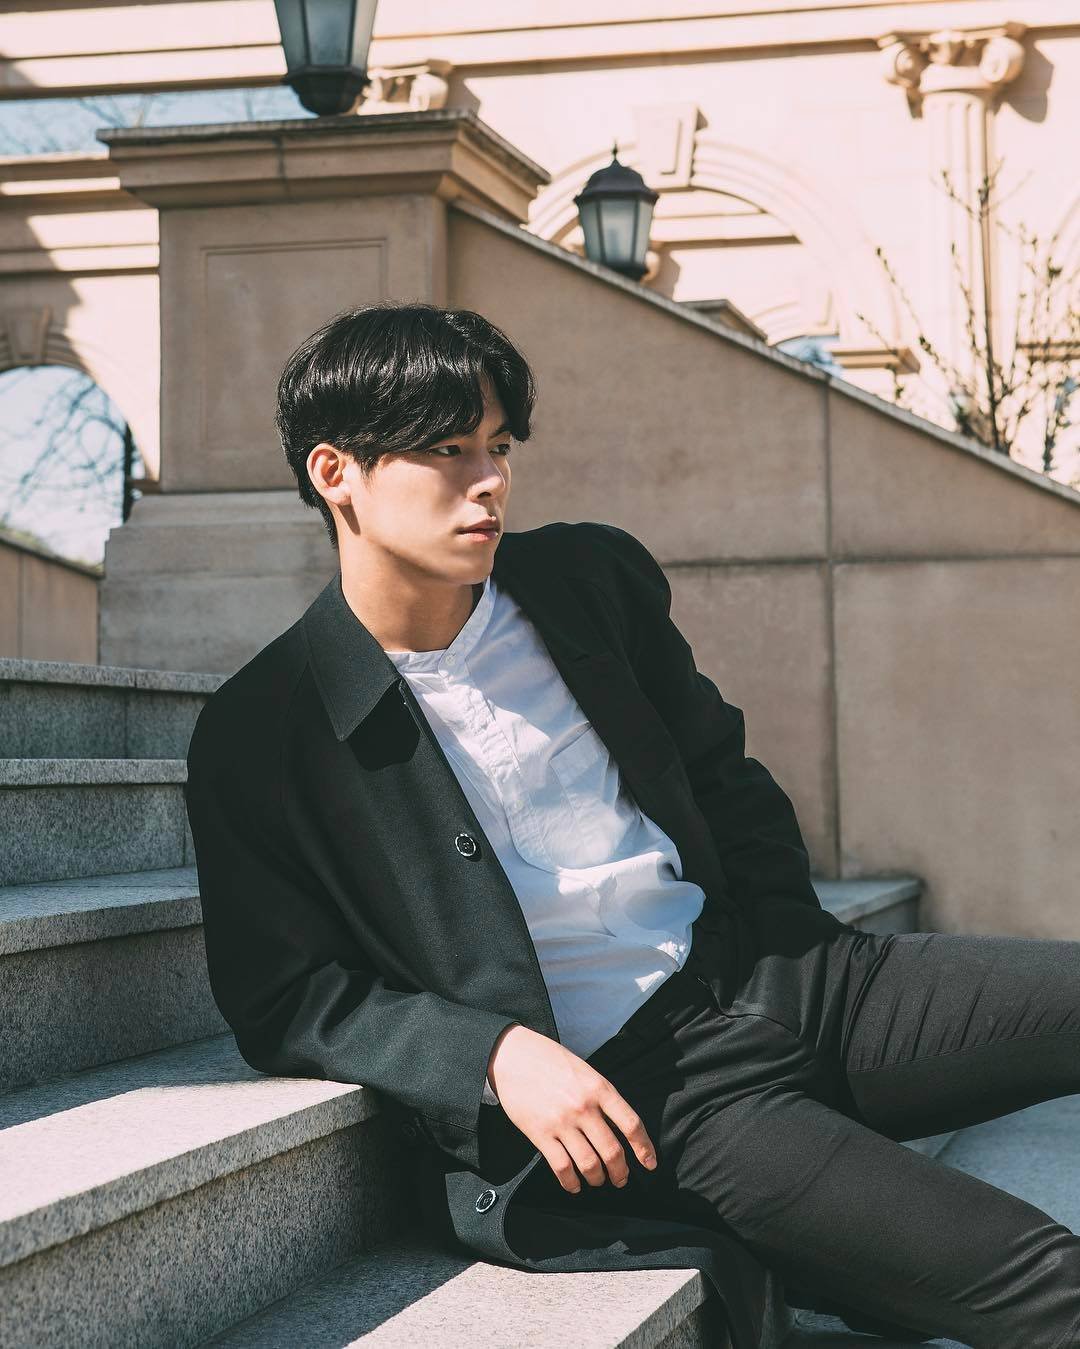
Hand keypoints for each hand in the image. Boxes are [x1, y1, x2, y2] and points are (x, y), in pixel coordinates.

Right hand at [487, 1023, 657, 1193]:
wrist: (513, 1055)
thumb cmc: (551, 1061)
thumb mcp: (585, 1071)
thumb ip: (602, 1097)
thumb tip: (620, 1129)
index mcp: (599, 1088)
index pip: (631, 1124)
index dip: (644, 1148)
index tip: (650, 1163)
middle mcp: (584, 1106)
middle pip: (612, 1151)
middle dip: (620, 1172)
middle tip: (620, 1179)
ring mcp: (561, 1122)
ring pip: (589, 1164)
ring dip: (597, 1179)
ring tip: (598, 1181)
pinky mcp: (540, 1134)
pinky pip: (562, 1167)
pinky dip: (571, 1182)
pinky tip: (573, 1184)